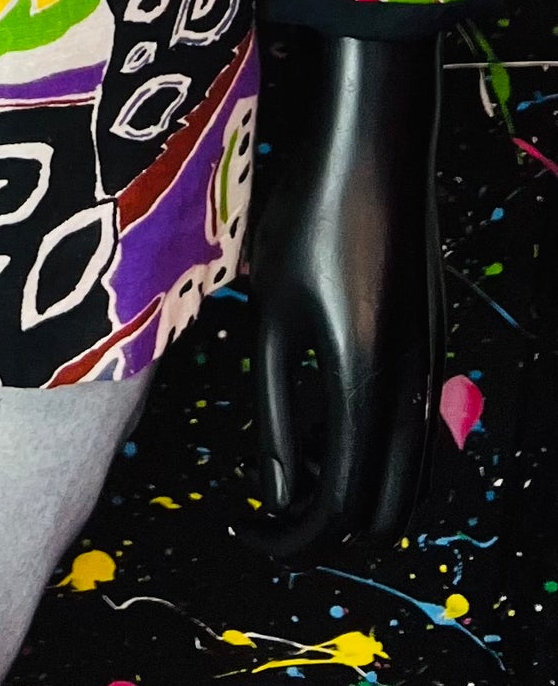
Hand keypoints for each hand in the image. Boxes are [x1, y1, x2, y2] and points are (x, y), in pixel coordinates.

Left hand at [247, 23, 442, 561]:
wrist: (377, 146)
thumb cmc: (310, 218)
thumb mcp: (275, 316)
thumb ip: (278, 410)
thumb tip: (279, 492)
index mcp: (367, 386)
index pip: (340, 507)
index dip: (294, 539)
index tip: (251, 538)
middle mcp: (414, 389)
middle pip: (389, 510)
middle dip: (329, 528)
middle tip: (271, 517)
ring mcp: (434, 367)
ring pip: (412, 475)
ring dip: (359, 492)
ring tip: (295, 473)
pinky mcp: (435, 345)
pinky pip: (418, 433)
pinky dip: (379, 455)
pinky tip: (328, 427)